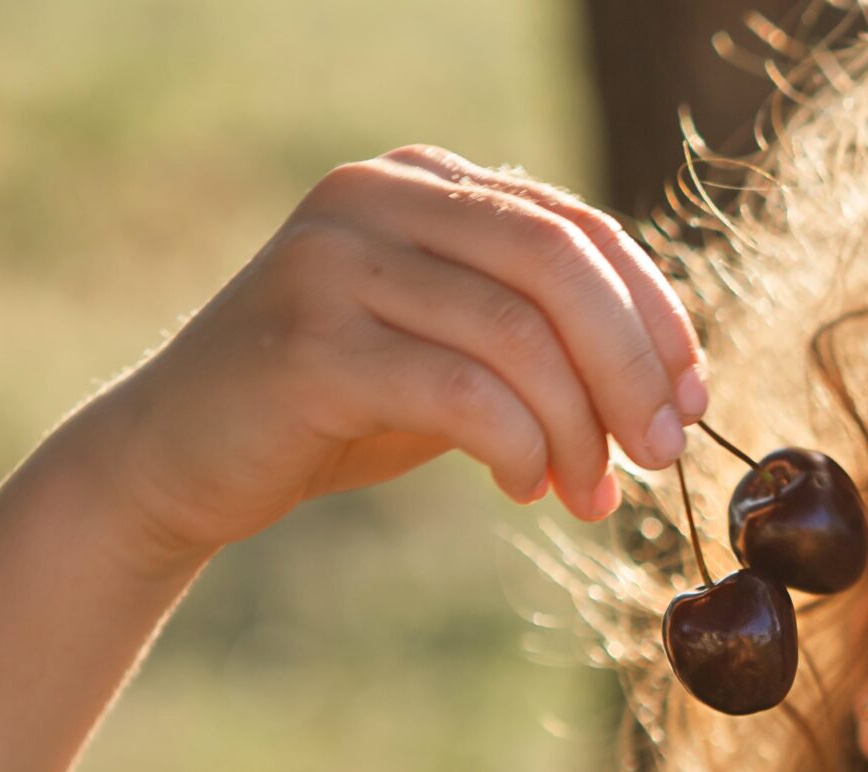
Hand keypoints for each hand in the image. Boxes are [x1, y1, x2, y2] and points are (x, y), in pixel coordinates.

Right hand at [86, 144, 706, 561]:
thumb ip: (540, 335)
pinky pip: (462, 393)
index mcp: (422, 181)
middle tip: (660, 453)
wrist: (176, 458)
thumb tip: (672, 382)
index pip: (578, 228)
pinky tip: (525, 488)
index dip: (653, 315)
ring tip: (588, 494)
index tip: (691, 398)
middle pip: (559, 266)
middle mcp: (375, 197)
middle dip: (631, 369)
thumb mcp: (452, 351)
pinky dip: (518, 448)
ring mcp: (333, 261)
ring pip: (519, 334)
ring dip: (578, 428)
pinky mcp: (309, 344)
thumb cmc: (335, 409)